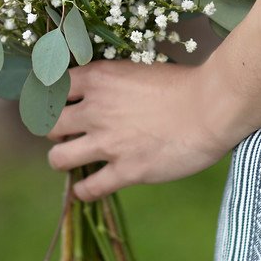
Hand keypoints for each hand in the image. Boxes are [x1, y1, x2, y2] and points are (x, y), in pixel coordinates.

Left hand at [46, 59, 245, 201]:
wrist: (212, 108)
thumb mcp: (139, 69)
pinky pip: (89, 188)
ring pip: (58, 159)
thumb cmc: (184, 84)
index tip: (57, 105)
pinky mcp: (125, 171)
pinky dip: (84, 191)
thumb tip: (99, 92)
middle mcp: (95, 110)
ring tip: (74, 160)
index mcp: (99, 78)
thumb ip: (113, 82)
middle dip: (55, 131)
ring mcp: (107, 143)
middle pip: (48, 125)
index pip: (51, 87)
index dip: (51, 98)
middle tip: (68, 134)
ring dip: (62, 160)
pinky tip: (90, 188)